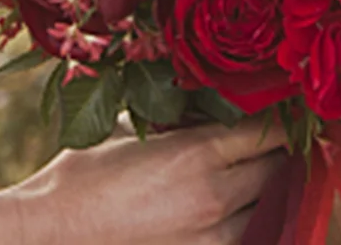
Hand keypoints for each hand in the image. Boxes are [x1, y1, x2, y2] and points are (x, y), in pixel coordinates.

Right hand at [8, 121, 287, 244]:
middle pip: (275, 171)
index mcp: (194, 154)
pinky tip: (236, 207)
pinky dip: (250, 219)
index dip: (275, 119)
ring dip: (267, 189)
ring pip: (270, 209)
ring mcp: (216, 236)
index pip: (261, 133)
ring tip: (254, 172)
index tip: (280, 109)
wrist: (61, 228)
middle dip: (276, 153)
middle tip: (270, 138)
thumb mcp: (128, 130)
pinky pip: (249, 235)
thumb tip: (200, 110)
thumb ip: (171, 122)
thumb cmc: (84, 173)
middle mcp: (216, 196)